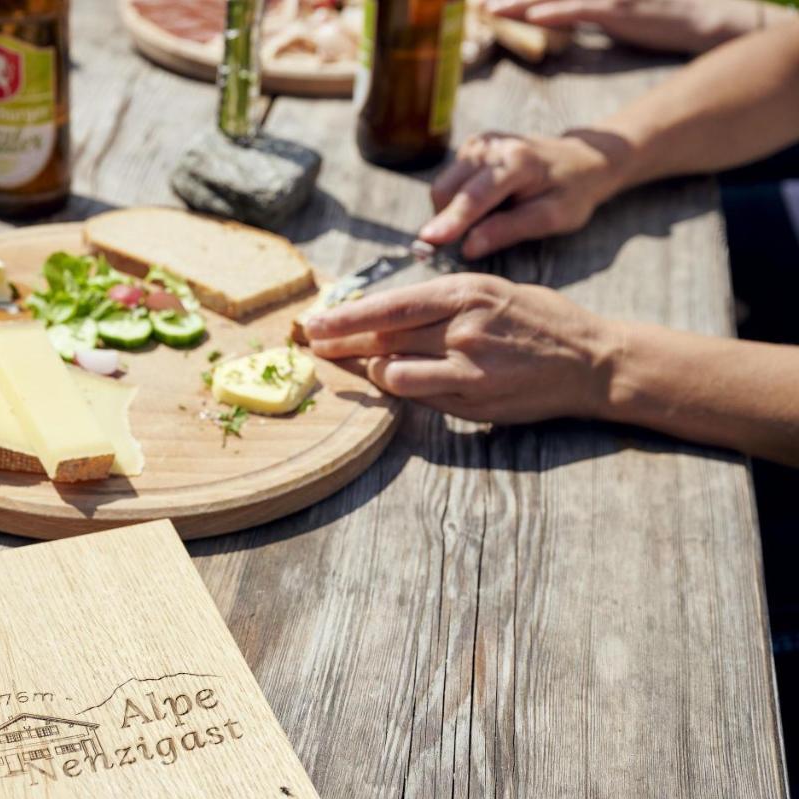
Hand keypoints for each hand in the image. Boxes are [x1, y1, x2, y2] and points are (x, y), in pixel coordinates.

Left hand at [304, 274, 620, 422]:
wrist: (591, 360)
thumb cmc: (537, 320)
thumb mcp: (491, 291)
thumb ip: (441, 302)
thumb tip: (384, 313)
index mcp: (467, 291)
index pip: (390, 305)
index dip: (345, 316)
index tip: (315, 322)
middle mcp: (464, 328)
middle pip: (384, 338)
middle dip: (343, 343)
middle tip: (315, 346)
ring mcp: (470, 368)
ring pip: (395, 371)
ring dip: (370, 370)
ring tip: (358, 364)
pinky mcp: (475, 400)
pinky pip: (420, 396)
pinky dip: (401, 388)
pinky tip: (393, 380)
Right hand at [419, 129, 629, 257]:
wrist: (582, 159)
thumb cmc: (571, 193)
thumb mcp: (552, 218)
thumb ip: (509, 230)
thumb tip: (468, 247)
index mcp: (517, 162)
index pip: (474, 197)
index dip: (451, 221)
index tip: (428, 241)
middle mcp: (491, 146)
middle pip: (446, 190)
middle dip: (450, 221)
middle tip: (478, 236)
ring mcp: (478, 143)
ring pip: (442, 188)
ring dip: (455, 211)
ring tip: (492, 214)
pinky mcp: (471, 146)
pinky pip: (449, 182)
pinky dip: (459, 200)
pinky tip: (488, 201)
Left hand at [482, 0, 776, 53]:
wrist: (703, 18)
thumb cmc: (654, 15)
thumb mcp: (609, 9)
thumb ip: (577, 8)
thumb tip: (544, 12)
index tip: (480, 1)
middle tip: (473, 3)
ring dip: (520, 1)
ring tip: (489, 8)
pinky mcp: (622, 10)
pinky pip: (582, 9)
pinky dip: (556, 12)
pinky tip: (533, 15)